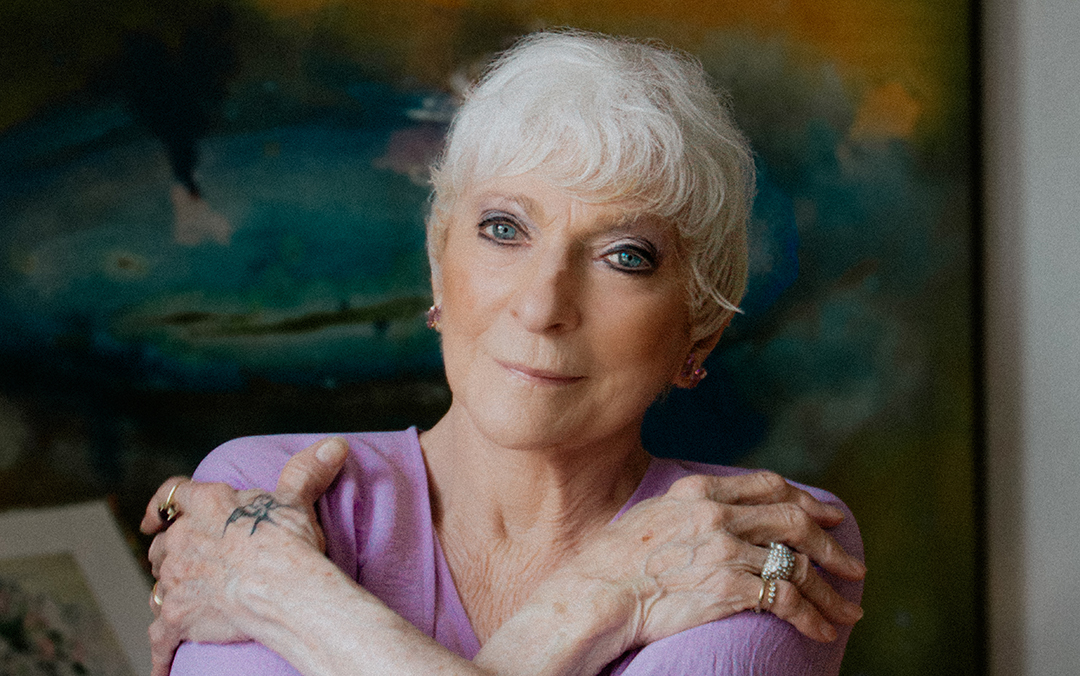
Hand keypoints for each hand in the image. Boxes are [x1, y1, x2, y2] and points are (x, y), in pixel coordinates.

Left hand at [139, 436, 349, 675]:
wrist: (282, 590)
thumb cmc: (289, 544)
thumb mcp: (297, 500)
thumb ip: (306, 471)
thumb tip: (334, 444)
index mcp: (205, 506)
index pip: (173, 495)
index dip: (160, 504)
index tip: (153, 515)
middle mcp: (181, 540)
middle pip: (162, 543)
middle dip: (170, 551)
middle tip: (188, 561)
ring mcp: (174, 581)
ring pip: (158, 584)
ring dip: (168, 590)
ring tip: (186, 599)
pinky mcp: (176, 618)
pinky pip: (159, 639)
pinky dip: (160, 652)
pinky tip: (161, 664)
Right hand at [554, 471, 863, 651]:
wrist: (598, 593)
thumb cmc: (615, 561)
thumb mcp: (653, 514)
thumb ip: (689, 508)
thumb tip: (717, 514)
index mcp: (700, 492)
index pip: (768, 486)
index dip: (804, 499)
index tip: (826, 515)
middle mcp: (718, 515)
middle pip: (794, 521)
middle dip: (832, 546)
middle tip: (853, 566)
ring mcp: (726, 551)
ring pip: (798, 565)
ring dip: (831, 593)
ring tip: (847, 613)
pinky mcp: (729, 588)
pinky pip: (786, 601)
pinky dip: (812, 618)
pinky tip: (821, 631)